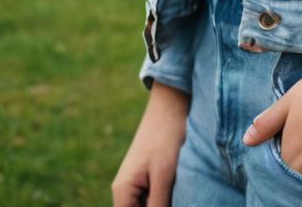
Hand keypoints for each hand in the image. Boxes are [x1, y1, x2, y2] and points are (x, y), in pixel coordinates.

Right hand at [112, 80, 189, 206]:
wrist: (171, 104)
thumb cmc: (166, 136)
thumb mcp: (163, 176)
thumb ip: (157, 206)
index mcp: (123, 192)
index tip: (168, 202)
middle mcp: (124, 192)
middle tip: (173, 194)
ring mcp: (136, 185)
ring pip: (149, 206)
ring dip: (165, 203)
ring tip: (177, 189)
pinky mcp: (148, 179)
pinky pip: (154, 200)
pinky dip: (167, 199)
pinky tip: (179, 189)